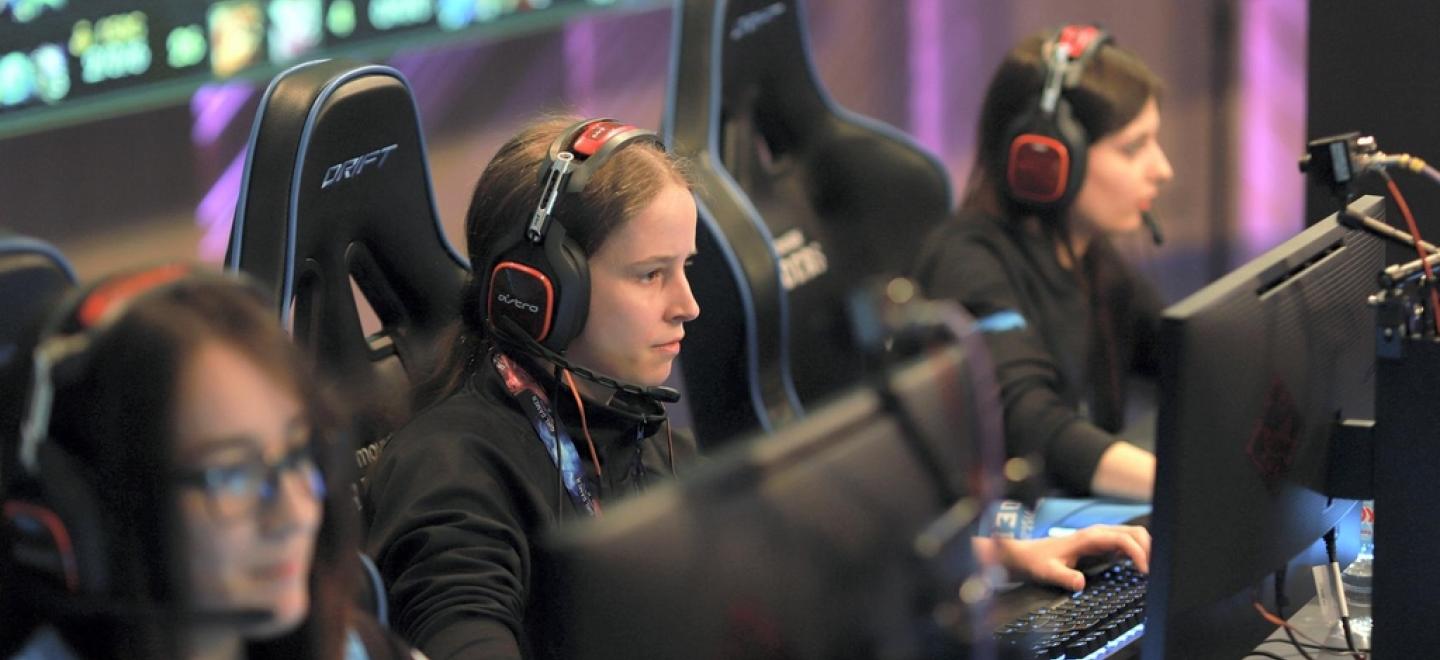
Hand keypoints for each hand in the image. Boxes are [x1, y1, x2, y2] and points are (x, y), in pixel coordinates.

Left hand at [984, 525, 1150, 590]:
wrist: (1027, 554)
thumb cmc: (1037, 562)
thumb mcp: (1048, 572)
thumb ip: (1064, 577)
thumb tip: (1080, 584)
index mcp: (1089, 537)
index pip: (1124, 539)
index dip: (1138, 553)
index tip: (1144, 571)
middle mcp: (1098, 533)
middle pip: (1135, 532)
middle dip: (1149, 548)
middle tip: (1152, 572)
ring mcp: (1100, 536)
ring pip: (1133, 535)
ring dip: (1145, 548)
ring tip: (1149, 570)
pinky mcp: (1101, 542)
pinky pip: (1126, 541)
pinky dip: (1137, 550)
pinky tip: (1137, 566)